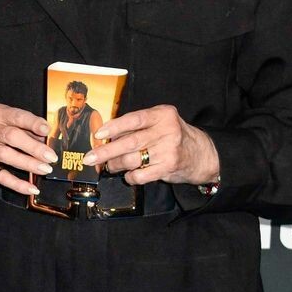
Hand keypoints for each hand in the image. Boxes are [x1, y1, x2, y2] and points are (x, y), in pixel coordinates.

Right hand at [0, 104, 52, 196]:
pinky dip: (18, 184)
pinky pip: (2, 176)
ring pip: (7, 156)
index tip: (46, 130)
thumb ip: (26, 128)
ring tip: (45, 169)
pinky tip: (31, 188)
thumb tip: (47, 141)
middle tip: (50, 156)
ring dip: (28, 163)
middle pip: (12, 137)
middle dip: (34, 147)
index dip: (33, 123)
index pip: (17, 116)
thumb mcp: (6, 121)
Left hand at [87, 104, 219, 185]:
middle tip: (90, 158)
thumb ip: (136, 126)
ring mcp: (168, 150)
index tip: (98, 134)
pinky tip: (128, 174)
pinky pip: (140, 175)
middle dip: (106, 151)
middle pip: (130, 142)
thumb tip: (104, 135)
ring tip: (110, 166)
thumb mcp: (159, 123)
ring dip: (115, 164)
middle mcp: (167, 131)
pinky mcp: (168, 167)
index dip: (114, 127)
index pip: (134, 119)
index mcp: (163, 115)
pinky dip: (130, 176)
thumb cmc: (172, 136)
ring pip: (132, 160)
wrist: (201, 154)